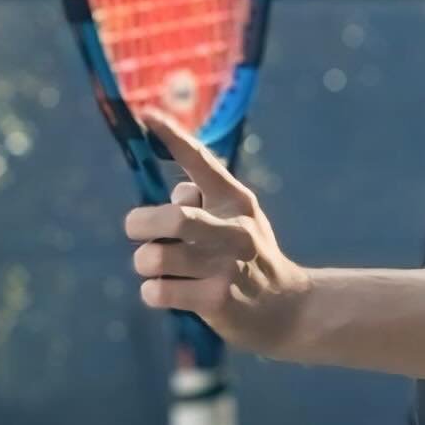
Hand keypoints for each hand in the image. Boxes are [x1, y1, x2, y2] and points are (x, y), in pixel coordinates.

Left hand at [125, 114, 309, 353]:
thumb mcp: (239, 218)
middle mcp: (235, 230)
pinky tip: (167, 292)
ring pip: (155, 257)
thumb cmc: (250, 257)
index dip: (172, 137)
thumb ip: (205, 199)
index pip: (201, 161)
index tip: (147, 115)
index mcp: (236, 201)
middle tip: (136, 230)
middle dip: (140, 223)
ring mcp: (227, 267)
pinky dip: (152, 291)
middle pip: (172, 218)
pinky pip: (158, 291)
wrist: (288, 309)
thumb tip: (172, 193)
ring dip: (144, 262)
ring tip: (158, 268)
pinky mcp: (216, 301)